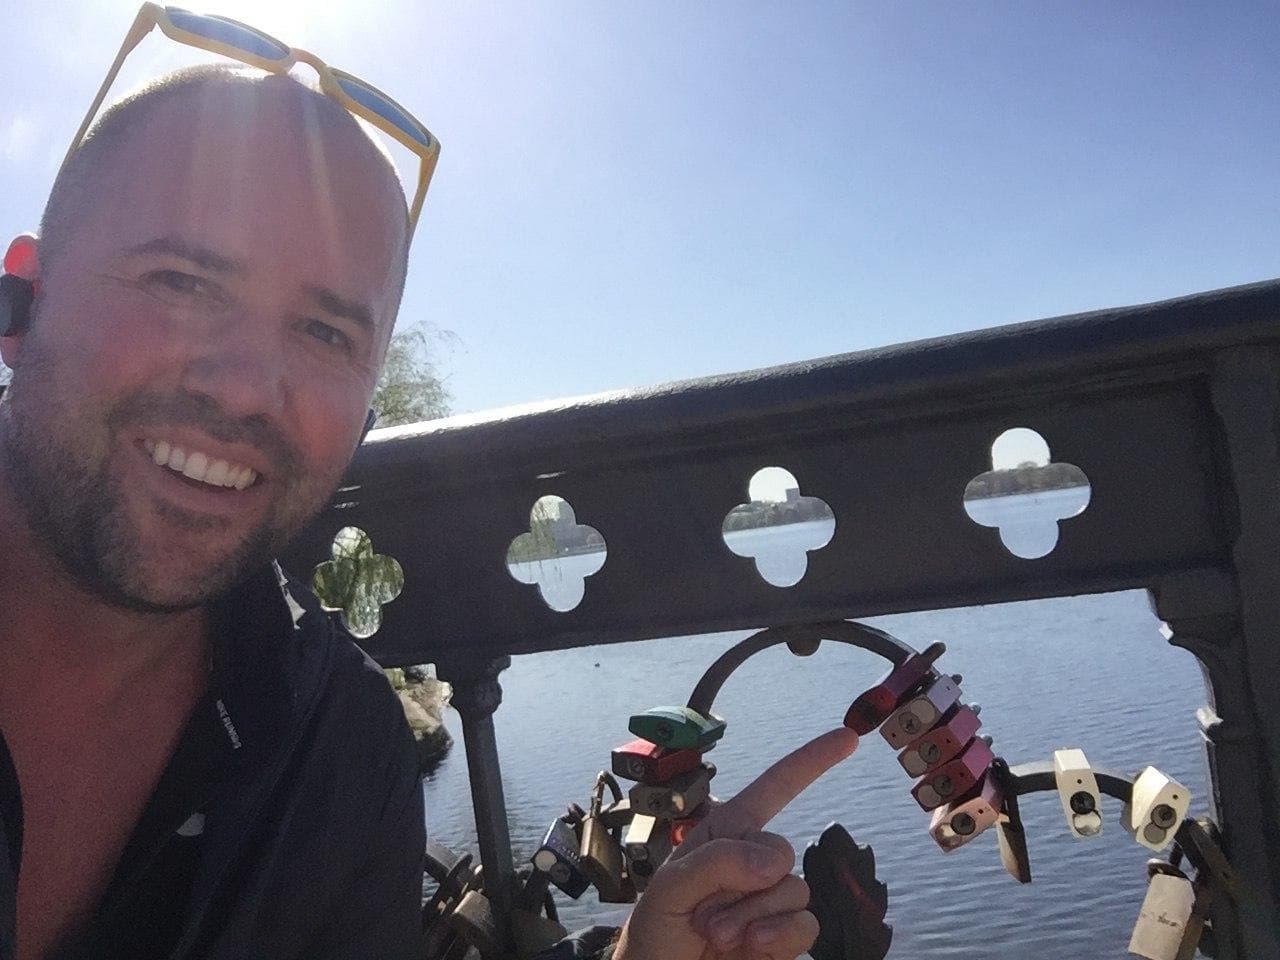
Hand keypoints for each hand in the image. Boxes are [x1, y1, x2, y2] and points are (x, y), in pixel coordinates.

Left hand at [613, 727, 859, 959]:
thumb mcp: (670, 887)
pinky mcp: (784, 937)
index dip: (810, 761)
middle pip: (783, 852)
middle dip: (745, 887)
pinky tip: (748, 949)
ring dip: (754, 917)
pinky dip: (778, 937)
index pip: (774, 788)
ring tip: (717, 935)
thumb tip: (774, 861)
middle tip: (706, 914)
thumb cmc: (656, 932)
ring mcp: (771, 902)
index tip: (846, 738)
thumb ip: (718, 861)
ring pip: (795, 891)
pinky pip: (806, 926)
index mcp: (726, 835)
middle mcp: (754, 864)